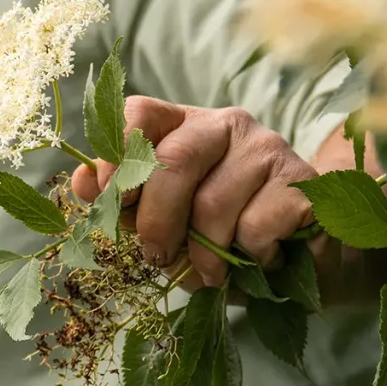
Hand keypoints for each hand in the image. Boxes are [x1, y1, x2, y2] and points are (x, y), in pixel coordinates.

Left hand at [67, 96, 316, 287]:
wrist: (307, 262)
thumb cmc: (226, 241)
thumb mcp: (168, 225)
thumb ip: (125, 205)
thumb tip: (79, 182)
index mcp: (184, 127)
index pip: (140, 113)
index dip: (116, 157)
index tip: (109, 203)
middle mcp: (226, 125)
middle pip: (174, 160)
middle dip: (156, 221)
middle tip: (158, 258)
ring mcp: (268, 147)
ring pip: (213, 202)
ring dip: (205, 255)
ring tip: (214, 272)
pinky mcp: (303, 181)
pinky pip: (256, 226)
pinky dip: (249, 257)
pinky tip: (261, 260)